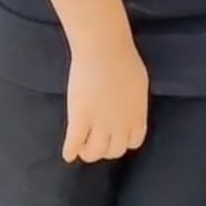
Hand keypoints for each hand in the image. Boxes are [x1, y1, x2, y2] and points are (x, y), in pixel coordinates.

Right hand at [64, 36, 148, 163]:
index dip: (123, 142)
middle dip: (106, 150)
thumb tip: (130, 107)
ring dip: (88, 153)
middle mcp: (121, 125)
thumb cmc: (123, 59)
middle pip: (115, 150)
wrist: (104, 51)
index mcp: (137, 115)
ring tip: (82, 150)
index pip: (134, 141)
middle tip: (95, 144)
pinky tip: (67, 154)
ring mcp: (100, 124)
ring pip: (95, 152)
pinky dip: (70, 151)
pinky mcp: (80, 119)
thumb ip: (134, 101)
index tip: (115, 139)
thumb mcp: (138, 84)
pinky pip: (74, 143)